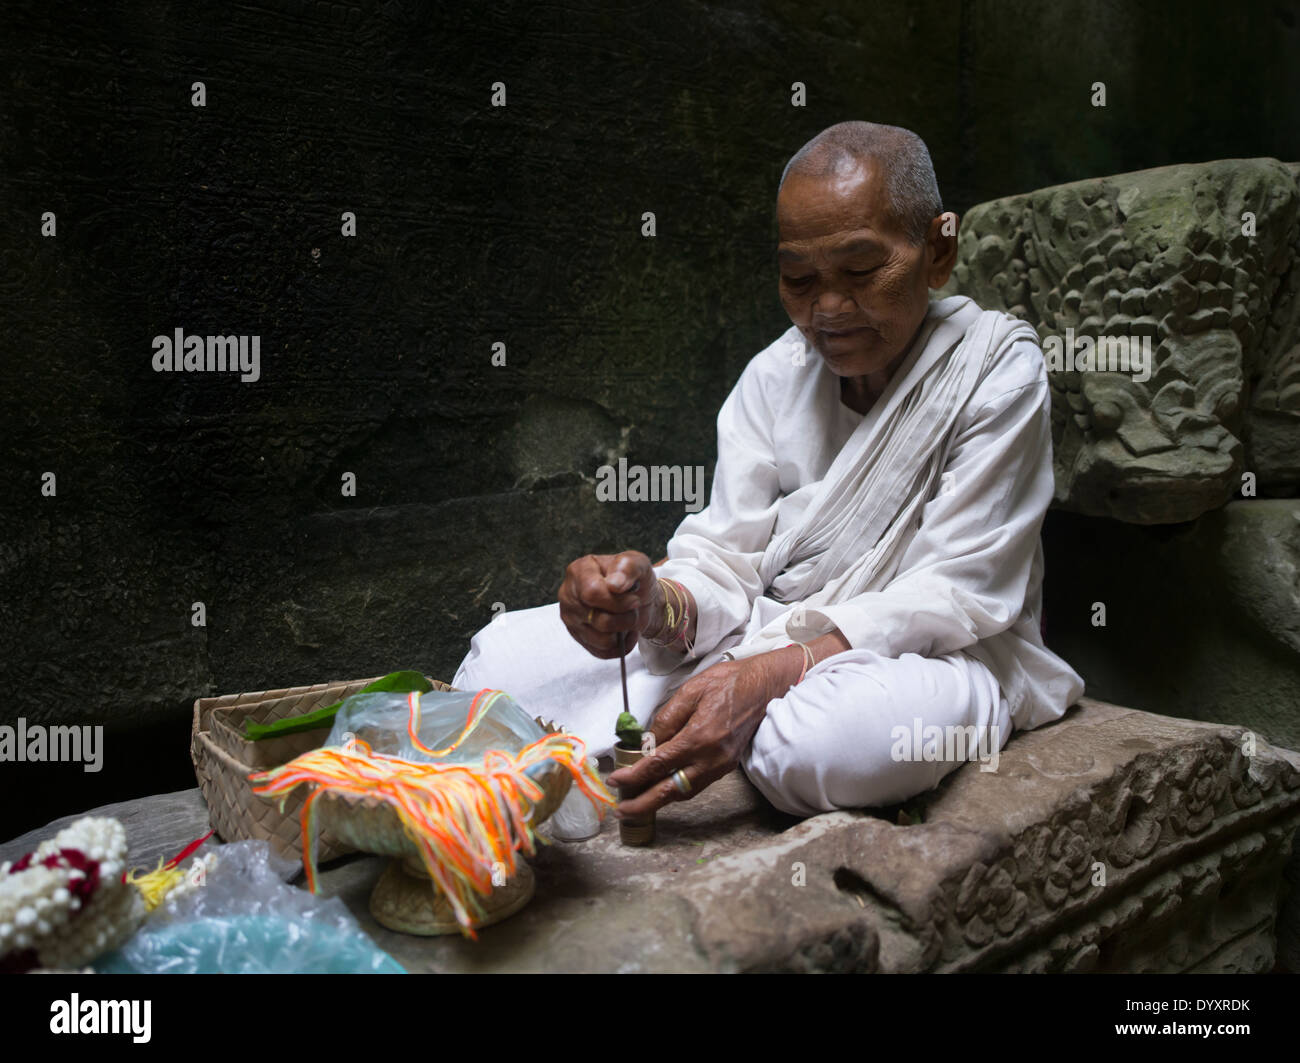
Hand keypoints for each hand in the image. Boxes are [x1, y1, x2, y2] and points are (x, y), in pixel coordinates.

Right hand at [558, 551, 660, 658]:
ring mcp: (571, 618)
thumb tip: (614, 585)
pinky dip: (620, 646)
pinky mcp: (578, 637)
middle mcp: (568, 595)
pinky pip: (601, 652)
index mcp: (579, 571)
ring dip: (623, 632)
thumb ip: (627, 567)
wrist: (638, 597)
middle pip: (598, 620)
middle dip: (625, 618)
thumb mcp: (638, 563)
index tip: (634, 599)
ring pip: (601, 640)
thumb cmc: (634, 578)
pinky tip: (625, 632)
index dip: (618, 602)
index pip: (592, 593)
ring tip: (628, 619)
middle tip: (634, 608)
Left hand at [606, 647, 804, 815]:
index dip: (633, 776)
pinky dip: (676, 790)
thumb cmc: (728, 683)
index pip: (658, 764)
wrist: (764, 687)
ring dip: (659, 800)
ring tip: (636, 801)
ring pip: (684, 792)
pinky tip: (662, 787)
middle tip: (622, 811)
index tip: (615, 781)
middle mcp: (711, 758)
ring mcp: (721, 766)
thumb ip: (666, 719)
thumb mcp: (690, 691)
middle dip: (643, 804)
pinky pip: (696, 785)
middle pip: (671, 791)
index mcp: (699, 737)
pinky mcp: (726, 766)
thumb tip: (647, 743)